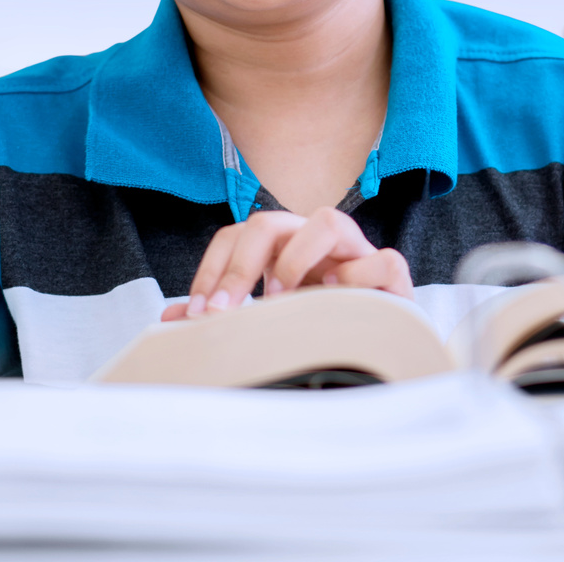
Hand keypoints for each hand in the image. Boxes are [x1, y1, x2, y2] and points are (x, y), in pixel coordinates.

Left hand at [161, 208, 411, 320]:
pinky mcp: (392, 275)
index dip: (211, 269)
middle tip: (223, 312)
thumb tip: (171, 319)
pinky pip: (383, 259)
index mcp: (281, 247)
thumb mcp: (266, 321)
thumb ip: (224, 316)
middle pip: (268, 222)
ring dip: (296, 258)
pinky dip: (359, 277)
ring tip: (280, 299)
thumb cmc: (319, 325)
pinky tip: (337, 301)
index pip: (235, 236)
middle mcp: (314, 240)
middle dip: (239, 267)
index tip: (198, 313)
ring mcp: (355, 252)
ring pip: (328, 219)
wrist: (381, 344)